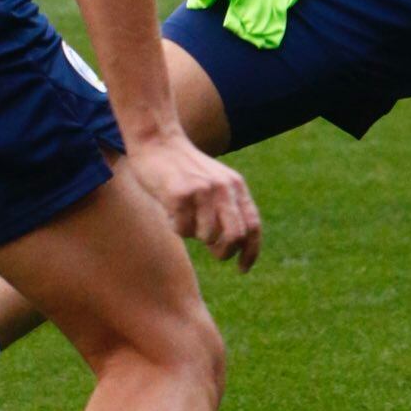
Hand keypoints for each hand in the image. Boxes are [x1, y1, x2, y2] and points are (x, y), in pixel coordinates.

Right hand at [120, 127, 261, 269]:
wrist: (157, 141)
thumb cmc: (184, 168)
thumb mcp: (214, 181)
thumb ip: (226, 206)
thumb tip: (230, 246)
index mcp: (236, 186)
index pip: (253, 226)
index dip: (251, 252)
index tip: (242, 269)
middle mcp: (224, 188)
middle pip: (235, 236)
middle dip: (224, 252)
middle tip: (213, 251)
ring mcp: (203, 190)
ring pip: (207, 236)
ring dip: (193, 234)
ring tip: (183, 215)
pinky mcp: (181, 194)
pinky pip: (182, 229)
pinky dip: (176, 227)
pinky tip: (169, 209)